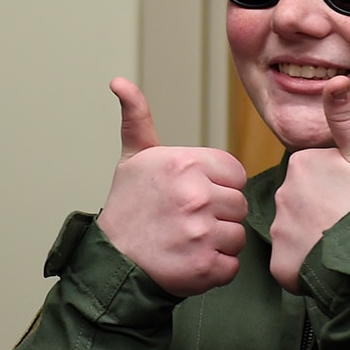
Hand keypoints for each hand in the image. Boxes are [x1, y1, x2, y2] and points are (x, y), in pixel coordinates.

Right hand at [95, 78, 248, 296]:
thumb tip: (119, 82)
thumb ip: (137, 118)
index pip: (235, 174)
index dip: (217, 186)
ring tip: (186, 241)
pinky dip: (214, 268)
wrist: (111, 260)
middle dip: (217, 215)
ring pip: (237, 236)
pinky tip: (190, 260)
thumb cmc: (128, 207)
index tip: (192, 196)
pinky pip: (232, 265)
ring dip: (217, 242)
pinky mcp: (205, 265)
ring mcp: (201, 231)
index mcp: (184, 163)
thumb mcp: (133, 157)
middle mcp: (195, 194)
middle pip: (238, 205)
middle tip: (185, 221)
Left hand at [269, 77, 349, 290]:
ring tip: (344, 244)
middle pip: (303, 200)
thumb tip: (334, 79)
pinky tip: (330, 264)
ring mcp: (279, 231)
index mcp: (301, 164)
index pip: (315, 172)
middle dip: (323, 210)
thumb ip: (346, 120)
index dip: (339, 185)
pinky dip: (307, 264)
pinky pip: (291, 261)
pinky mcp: (280, 264)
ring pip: (297, 231)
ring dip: (315, 238)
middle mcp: (281, 194)